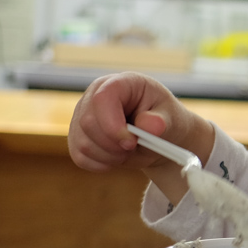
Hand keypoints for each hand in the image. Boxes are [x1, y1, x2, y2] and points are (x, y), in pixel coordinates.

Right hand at [67, 71, 212, 175]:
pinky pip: (79, 156)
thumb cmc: (164, 121)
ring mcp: (82, 114)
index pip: (102, 98)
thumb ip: (160, 122)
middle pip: (88, 122)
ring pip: (82, 143)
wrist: (158, 136)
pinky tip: (115, 158)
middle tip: (134, 147)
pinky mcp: (77, 135)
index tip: (131, 143)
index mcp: (121, 83)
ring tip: (127, 151)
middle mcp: (95, 95)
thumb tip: (149, 125)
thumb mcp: (169, 119)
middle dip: (113, 144)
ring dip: (108, 156)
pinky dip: (99, 164)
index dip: (113, 124)